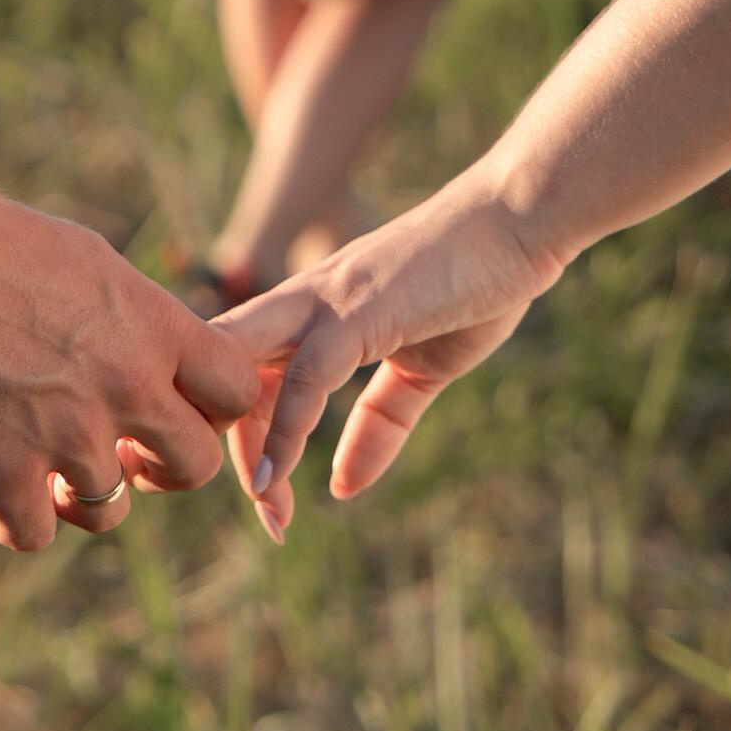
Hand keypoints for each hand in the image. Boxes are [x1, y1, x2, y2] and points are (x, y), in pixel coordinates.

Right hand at [0, 181, 262, 551]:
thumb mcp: (90, 264)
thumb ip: (137, 322)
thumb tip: (163, 360)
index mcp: (156, 328)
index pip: (236, 394)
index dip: (209, 409)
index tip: (170, 404)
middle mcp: (127, 385)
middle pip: (193, 466)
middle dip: (160, 466)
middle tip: (119, 449)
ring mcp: (68, 434)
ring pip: (108, 509)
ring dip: (75, 493)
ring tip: (37, 462)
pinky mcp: (4, 471)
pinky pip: (35, 532)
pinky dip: (11, 517)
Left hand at [213, 173, 562, 539]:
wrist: (519, 220)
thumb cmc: (474, 282)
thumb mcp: (423, 369)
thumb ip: (382, 423)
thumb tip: (341, 488)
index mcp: (309, 313)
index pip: (240, 376)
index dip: (242, 440)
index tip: (270, 505)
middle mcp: (299, 303)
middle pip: (220, 373)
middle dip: (212, 439)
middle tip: (247, 510)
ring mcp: (323, 301)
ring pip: (242, 370)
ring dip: (244, 448)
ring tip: (264, 509)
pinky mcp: (357, 309)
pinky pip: (305, 377)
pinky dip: (284, 429)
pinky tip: (274, 477)